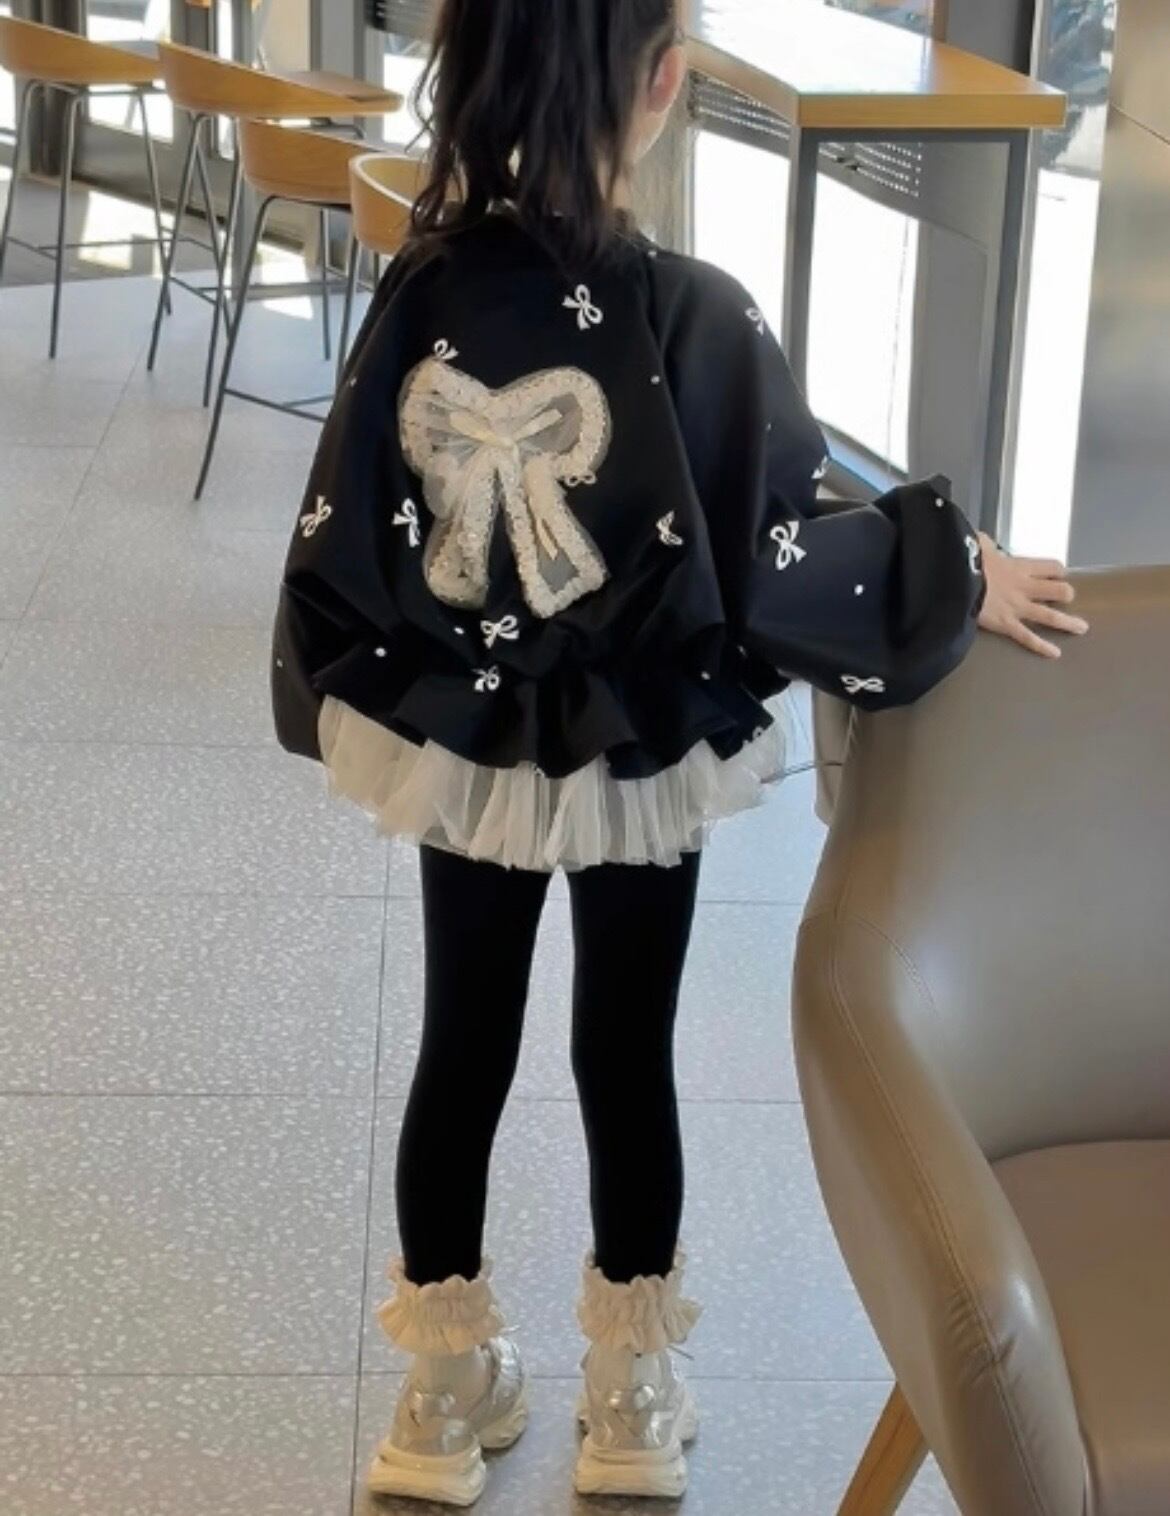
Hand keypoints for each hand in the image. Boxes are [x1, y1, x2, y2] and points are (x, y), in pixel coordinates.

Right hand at [976, 534, 1088, 658]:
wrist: (954, 579)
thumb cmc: (965, 560)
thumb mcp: (978, 544)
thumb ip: (985, 544)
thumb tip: (981, 541)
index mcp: (1020, 567)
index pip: (1052, 567)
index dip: (1058, 572)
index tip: (1057, 575)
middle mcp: (1025, 587)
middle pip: (1059, 590)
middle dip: (1065, 594)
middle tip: (1064, 598)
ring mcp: (1018, 608)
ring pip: (1050, 616)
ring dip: (1068, 623)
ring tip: (1081, 628)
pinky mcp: (1006, 624)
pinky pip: (1027, 637)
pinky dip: (1041, 646)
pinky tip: (1055, 653)